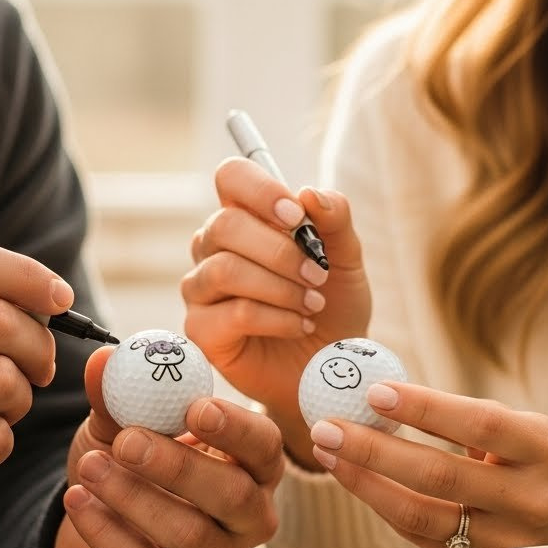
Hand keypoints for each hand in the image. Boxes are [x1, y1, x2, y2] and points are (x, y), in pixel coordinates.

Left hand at [56, 346, 283, 547]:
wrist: (97, 530)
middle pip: (235, 496)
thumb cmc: (129, 467)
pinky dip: (106, 533)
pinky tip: (77, 502)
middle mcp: (250, 518)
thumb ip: (117, 393)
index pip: (265, 447)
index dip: (236, 429)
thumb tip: (104, 359)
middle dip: (177, 465)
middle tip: (126, 441)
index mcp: (251, 466)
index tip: (195, 407)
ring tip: (89, 468)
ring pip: (189, 534)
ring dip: (132, 497)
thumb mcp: (120, 424)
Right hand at [181, 157, 370, 465]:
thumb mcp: (346, 261)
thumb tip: (310, 193)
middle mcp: (213, 248)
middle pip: (224, 225)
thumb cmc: (333, 309)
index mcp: (246, 218)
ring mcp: (202, 290)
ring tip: (313, 306)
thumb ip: (335, 221)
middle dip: (280, 251)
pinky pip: (233, 313)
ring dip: (280, 287)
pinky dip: (276, 318)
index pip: (231, 177)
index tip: (297, 217)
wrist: (329, 370)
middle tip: (317, 276)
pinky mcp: (201, 331)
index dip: (260, 191)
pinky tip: (299, 325)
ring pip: (225, 270)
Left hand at [307, 381, 547, 547]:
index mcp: (543, 450)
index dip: (425, 408)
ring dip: (365, 484)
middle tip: (327, 427)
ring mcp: (506, 541)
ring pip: (421, 516)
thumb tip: (385, 399)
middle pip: (439, 476)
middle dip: (373, 450)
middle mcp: (528, 499)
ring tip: (328, 454)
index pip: (479, 425)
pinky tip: (357, 483)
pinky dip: (384, 508)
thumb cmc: (538, 463)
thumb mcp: (525, 431)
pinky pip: (421, 539)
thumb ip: (467, 421)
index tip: (375, 391)